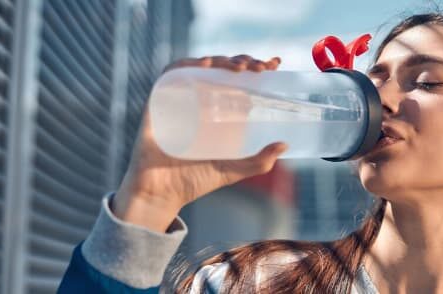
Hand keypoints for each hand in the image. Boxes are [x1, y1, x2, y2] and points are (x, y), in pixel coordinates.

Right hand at [114, 55, 284, 231]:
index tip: (274, 64)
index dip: (254, 66)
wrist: (161, 195)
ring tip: (240, 67)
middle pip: (221, 69)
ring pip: (199, 67)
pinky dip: (186, 65)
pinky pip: (170, 75)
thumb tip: (284, 145)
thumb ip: (258, 162)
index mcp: (217, 111)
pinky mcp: (158, 103)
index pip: (237, 79)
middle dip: (242, 61)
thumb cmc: (194, 181)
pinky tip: (206, 65)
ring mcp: (179, 100)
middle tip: (260, 68)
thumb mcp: (232, 170)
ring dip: (220, 60)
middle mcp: (198, 101)